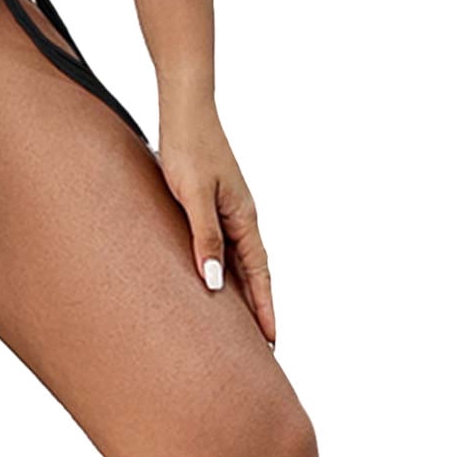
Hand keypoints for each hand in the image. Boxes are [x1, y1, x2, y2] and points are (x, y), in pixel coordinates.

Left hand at [155, 99, 274, 344]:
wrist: (184, 109)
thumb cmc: (188, 149)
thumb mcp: (194, 196)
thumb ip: (205, 237)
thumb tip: (216, 283)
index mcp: (244, 218)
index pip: (260, 274)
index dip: (266, 309)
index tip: (272, 343)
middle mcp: (241, 216)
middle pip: (255, 272)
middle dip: (259, 308)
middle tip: (261, 346)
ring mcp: (227, 209)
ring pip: (240, 259)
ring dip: (243, 290)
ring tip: (239, 324)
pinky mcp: (211, 201)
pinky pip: (224, 244)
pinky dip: (225, 267)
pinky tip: (213, 277)